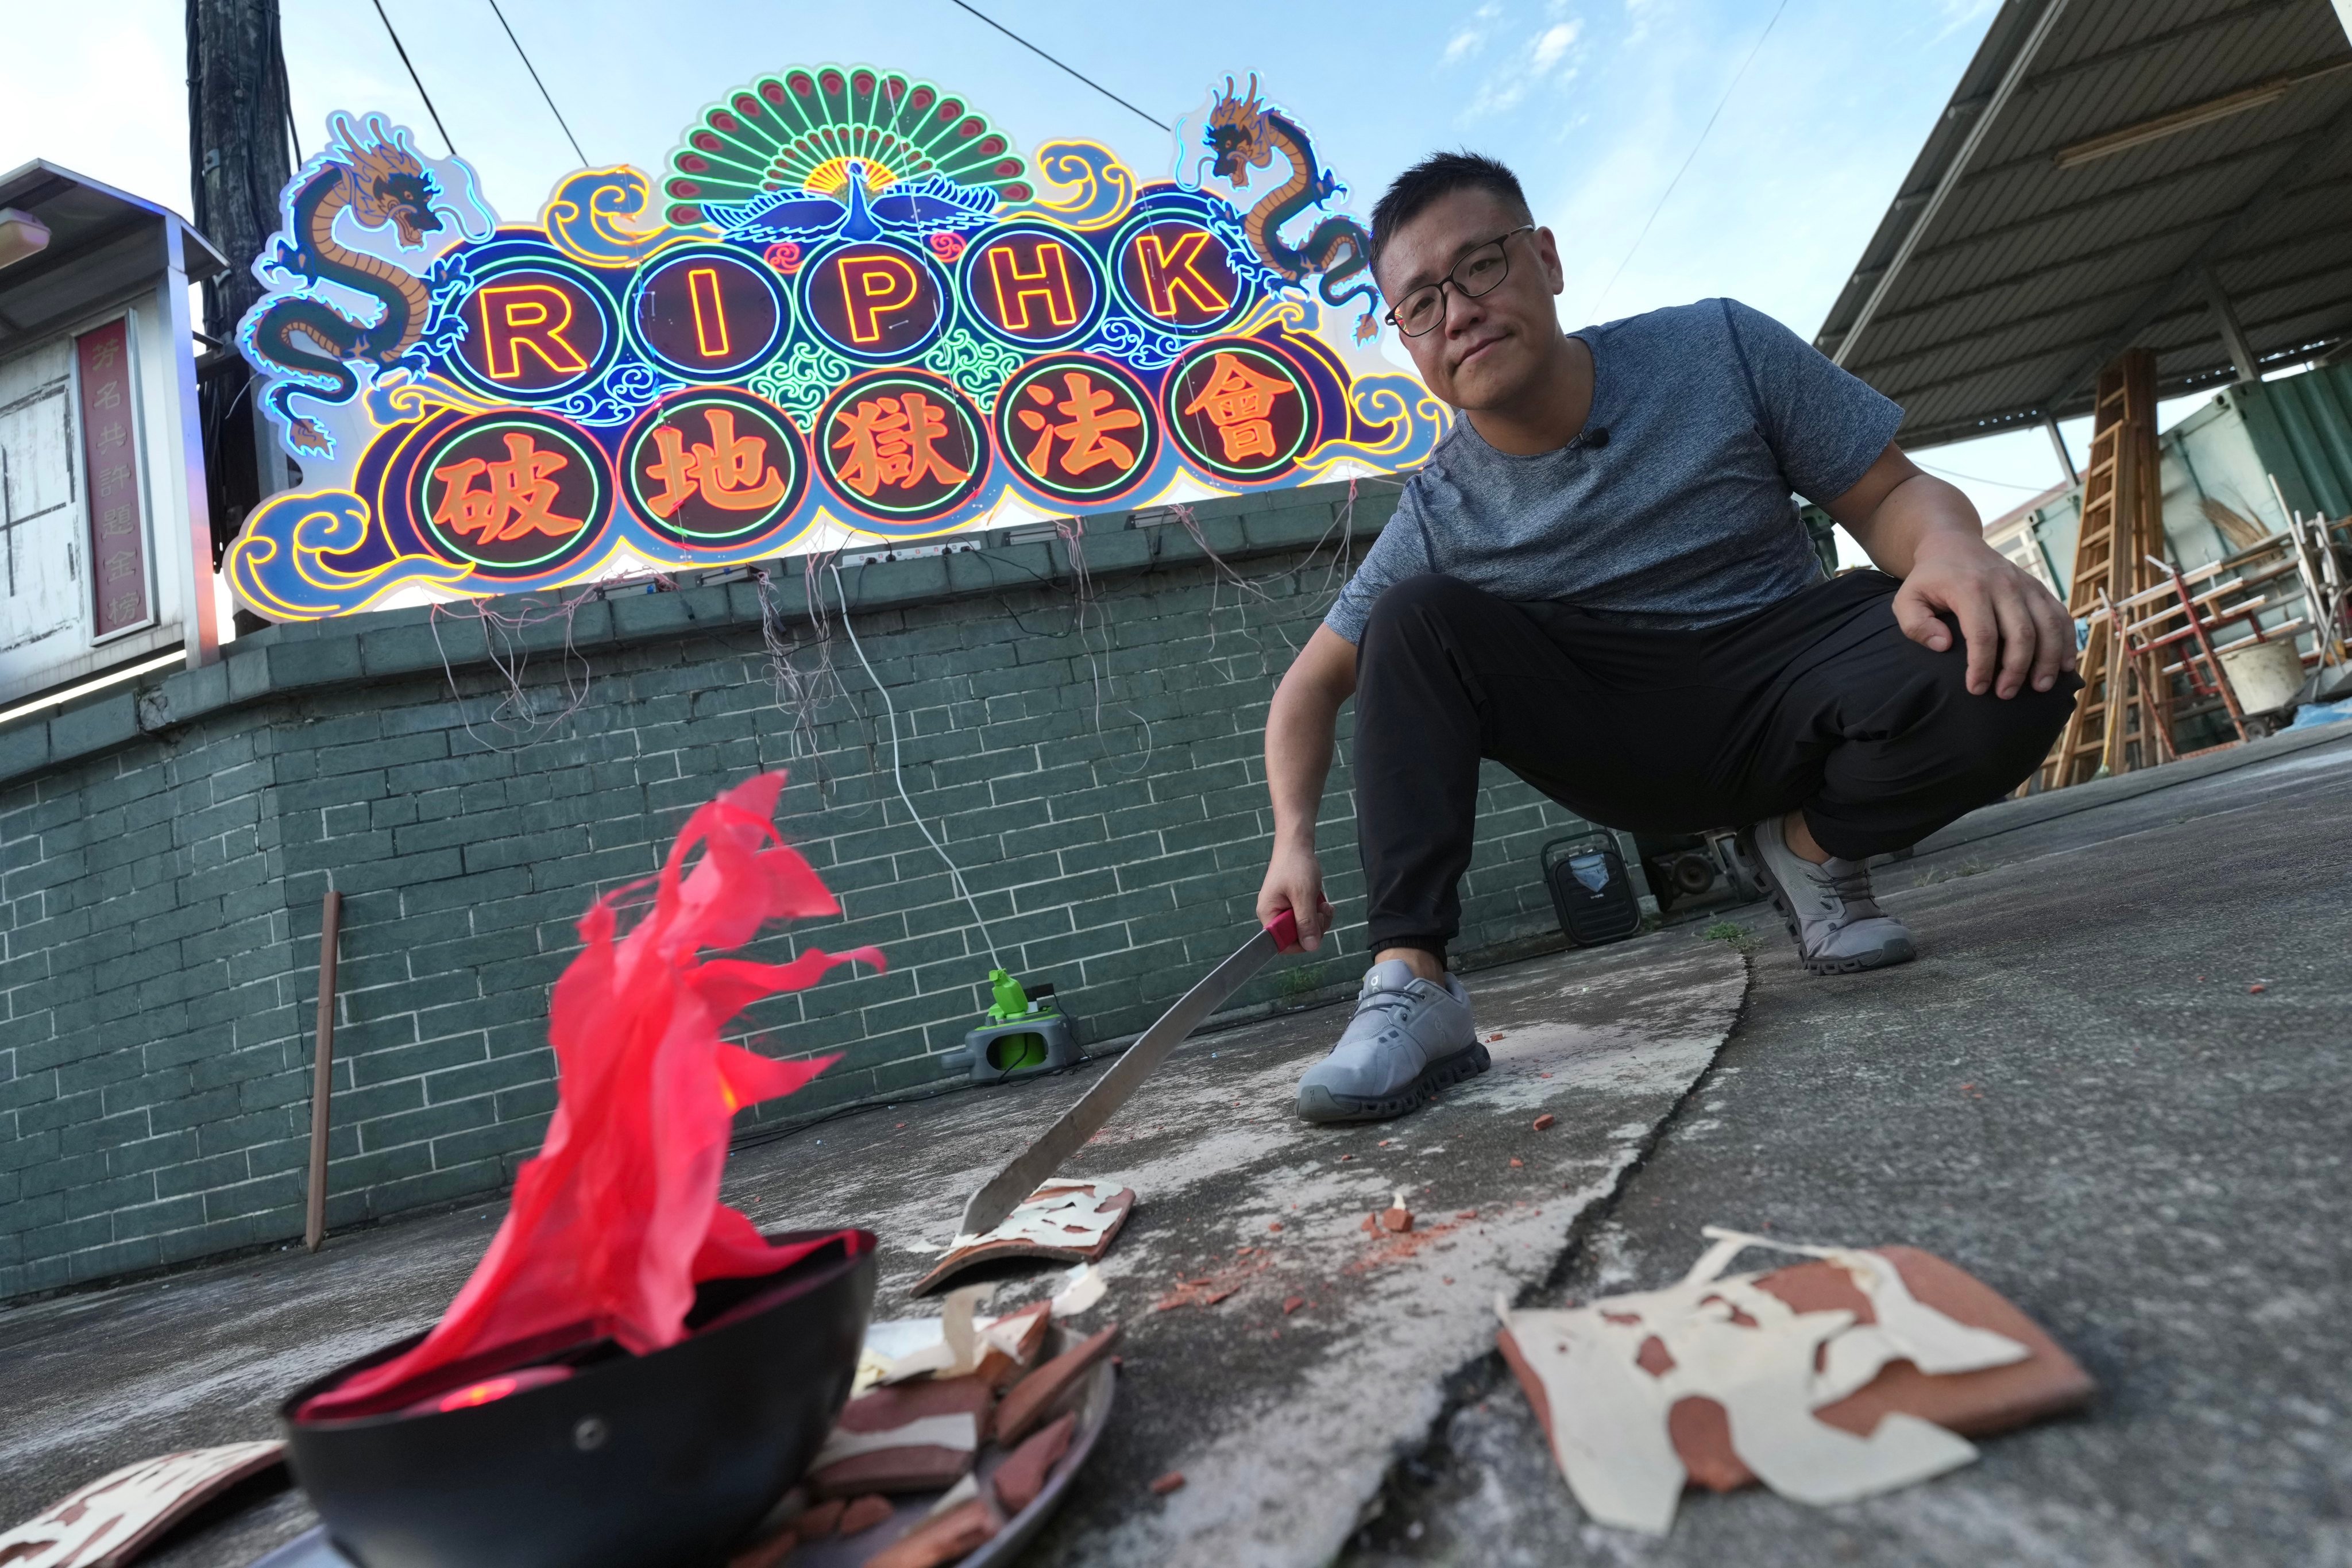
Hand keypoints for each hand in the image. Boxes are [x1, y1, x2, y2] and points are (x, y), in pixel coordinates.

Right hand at [1257, 841, 1333, 951]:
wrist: (1296, 846)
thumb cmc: (1296, 866)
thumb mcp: (1303, 895)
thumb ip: (1306, 921)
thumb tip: (1311, 947)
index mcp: (1268, 914)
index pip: (1282, 944)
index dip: (1301, 942)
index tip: (1316, 928)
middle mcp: (1273, 915)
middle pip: (1296, 938)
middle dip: (1315, 928)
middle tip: (1323, 911)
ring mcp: (1284, 911)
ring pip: (1305, 929)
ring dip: (1319, 920)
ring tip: (1325, 905)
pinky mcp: (1293, 906)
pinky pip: (1308, 919)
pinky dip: (1318, 913)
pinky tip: (1323, 904)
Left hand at [1891, 532, 2076, 698]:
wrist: (1954, 545)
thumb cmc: (1929, 580)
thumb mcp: (1906, 599)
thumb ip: (1916, 624)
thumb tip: (1944, 646)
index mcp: (1970, 588)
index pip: (1982, 634)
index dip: (1982, 666)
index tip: (1976, 689)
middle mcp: (2004, 585)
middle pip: (2021, 633)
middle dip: (2016, 669)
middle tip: (2006, 694)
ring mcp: (2025, 585)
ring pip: (2048, 625)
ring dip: (2048, 659)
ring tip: (2040, 687)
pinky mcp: (2038, 588)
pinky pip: (2061, 615)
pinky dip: (2067, 641)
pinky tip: (2065, 665)